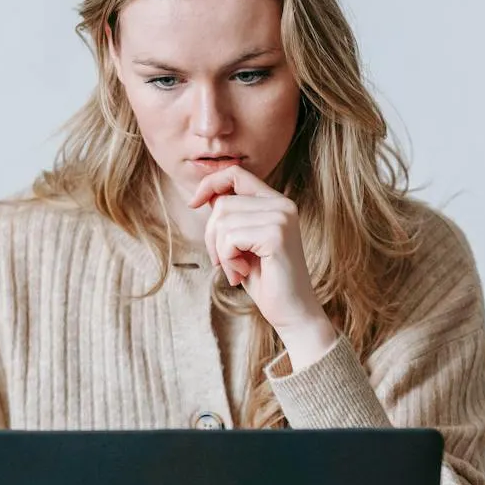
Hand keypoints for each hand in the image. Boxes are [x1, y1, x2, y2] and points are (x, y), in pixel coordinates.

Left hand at [188, 166, 338, 366]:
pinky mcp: (276, 234)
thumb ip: (232, 217)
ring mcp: (281, 217)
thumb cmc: (264, 280)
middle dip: (212, 236)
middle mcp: (282, 204)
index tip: (194, 204)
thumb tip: (207, 196)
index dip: (210, 184)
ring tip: (237, 269)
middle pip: (222, 203)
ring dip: (220, 252)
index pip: (236, 173)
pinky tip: (242, 273)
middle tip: (224, 262)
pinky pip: (229, 238)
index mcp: (276, 202)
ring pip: (222, 221)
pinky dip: (227, 259)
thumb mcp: (241, 243)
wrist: (291, 311)